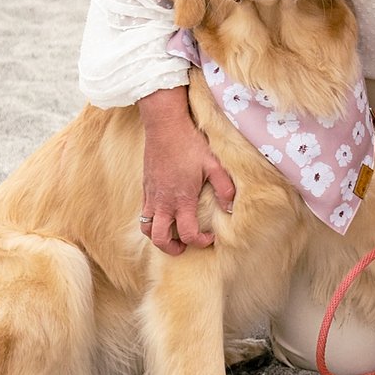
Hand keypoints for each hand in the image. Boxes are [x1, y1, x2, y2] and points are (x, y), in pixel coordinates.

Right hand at [139, 86, 234, 254]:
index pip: (188, 234)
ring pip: (146, 228)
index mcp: (182, 199)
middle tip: (185, 246)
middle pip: (160, 239)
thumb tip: (230, 208)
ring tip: (172, 233)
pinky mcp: (145, 187)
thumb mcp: (214, 164)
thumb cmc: (190, 143)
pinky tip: (166, 212)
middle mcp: (163, 202)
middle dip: (172, 248)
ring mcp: (151, 195)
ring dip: (159, 236)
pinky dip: (153, 220)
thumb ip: (224, 188)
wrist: (164, 125)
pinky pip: (144, 212)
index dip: (200, 242)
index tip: (210, 237)